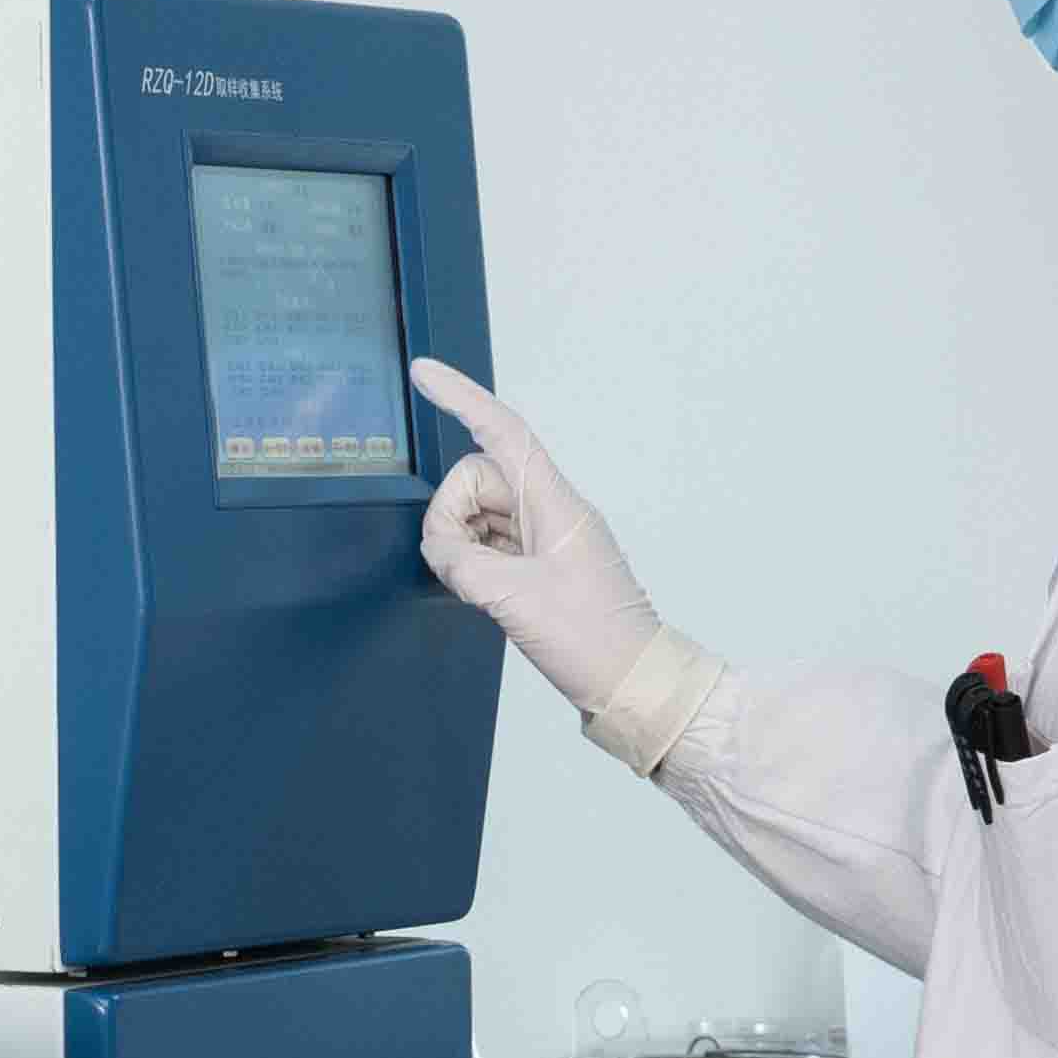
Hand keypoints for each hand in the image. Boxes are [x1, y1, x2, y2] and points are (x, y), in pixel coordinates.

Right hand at [411, 359, 712, 769]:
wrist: (633, 684)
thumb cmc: (594, 642)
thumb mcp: (515, 599)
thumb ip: (463, 563)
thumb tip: (439, 548)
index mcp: (556, 504)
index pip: (502, 433)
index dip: (461, 398)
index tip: (424, 373)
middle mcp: (551, 512)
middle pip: (478, 480)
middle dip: (450, 514)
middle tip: (456, 565)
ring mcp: (545, 539)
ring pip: (479, 515)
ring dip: (461, 544)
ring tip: (476, 590)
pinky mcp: (538, 567)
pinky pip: (489, 544)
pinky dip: (473, 562)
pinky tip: (481, 594)